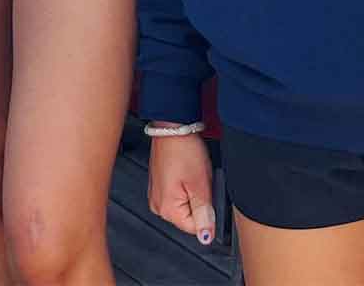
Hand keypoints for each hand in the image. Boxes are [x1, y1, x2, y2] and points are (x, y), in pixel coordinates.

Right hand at [147, 129, 215, 243]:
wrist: (172, 127)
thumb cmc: (184, 150)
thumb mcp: (201, 184)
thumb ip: (204, 213)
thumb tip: (206, 237)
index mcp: (167, 209)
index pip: (195, 227)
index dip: (206, 210)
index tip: (206, 191)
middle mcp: (158, 206)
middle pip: (189, 216)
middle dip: (199, 200)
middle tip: (199, 180)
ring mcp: (157, 195)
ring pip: (185, 204)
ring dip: (193, 192)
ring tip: (192, 173)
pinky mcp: (159, 184)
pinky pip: (178, 194)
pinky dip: (186, 185)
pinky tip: (187, 171)